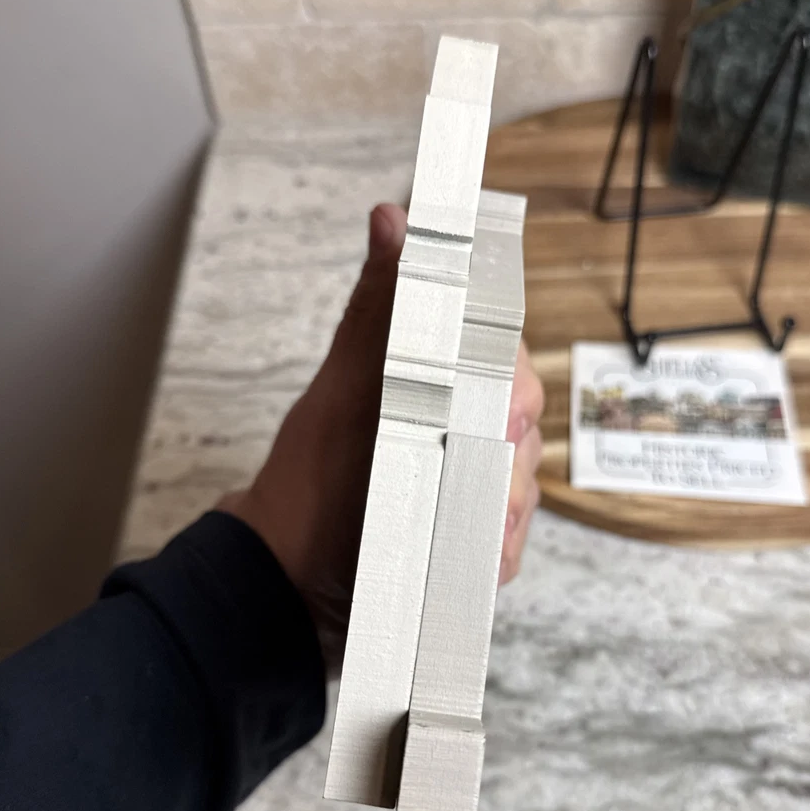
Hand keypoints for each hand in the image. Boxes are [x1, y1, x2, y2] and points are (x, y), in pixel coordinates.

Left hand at [220, 204, 544, 665]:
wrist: (288, 591)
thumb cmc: (308, 490)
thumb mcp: (344, 395)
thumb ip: (377, 314)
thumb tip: (391, 218)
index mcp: (421, 385)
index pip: (496, 358)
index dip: (509, 380)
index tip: (503, 413)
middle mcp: (443, 429)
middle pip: (518, 422)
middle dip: (509, 457)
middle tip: (485, 487)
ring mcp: (455, 484)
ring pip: (521, 481)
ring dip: (507, 509)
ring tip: (477, 531)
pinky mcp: (460, 538)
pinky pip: (508, 539)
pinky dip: (501, 552)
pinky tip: (479, 561)